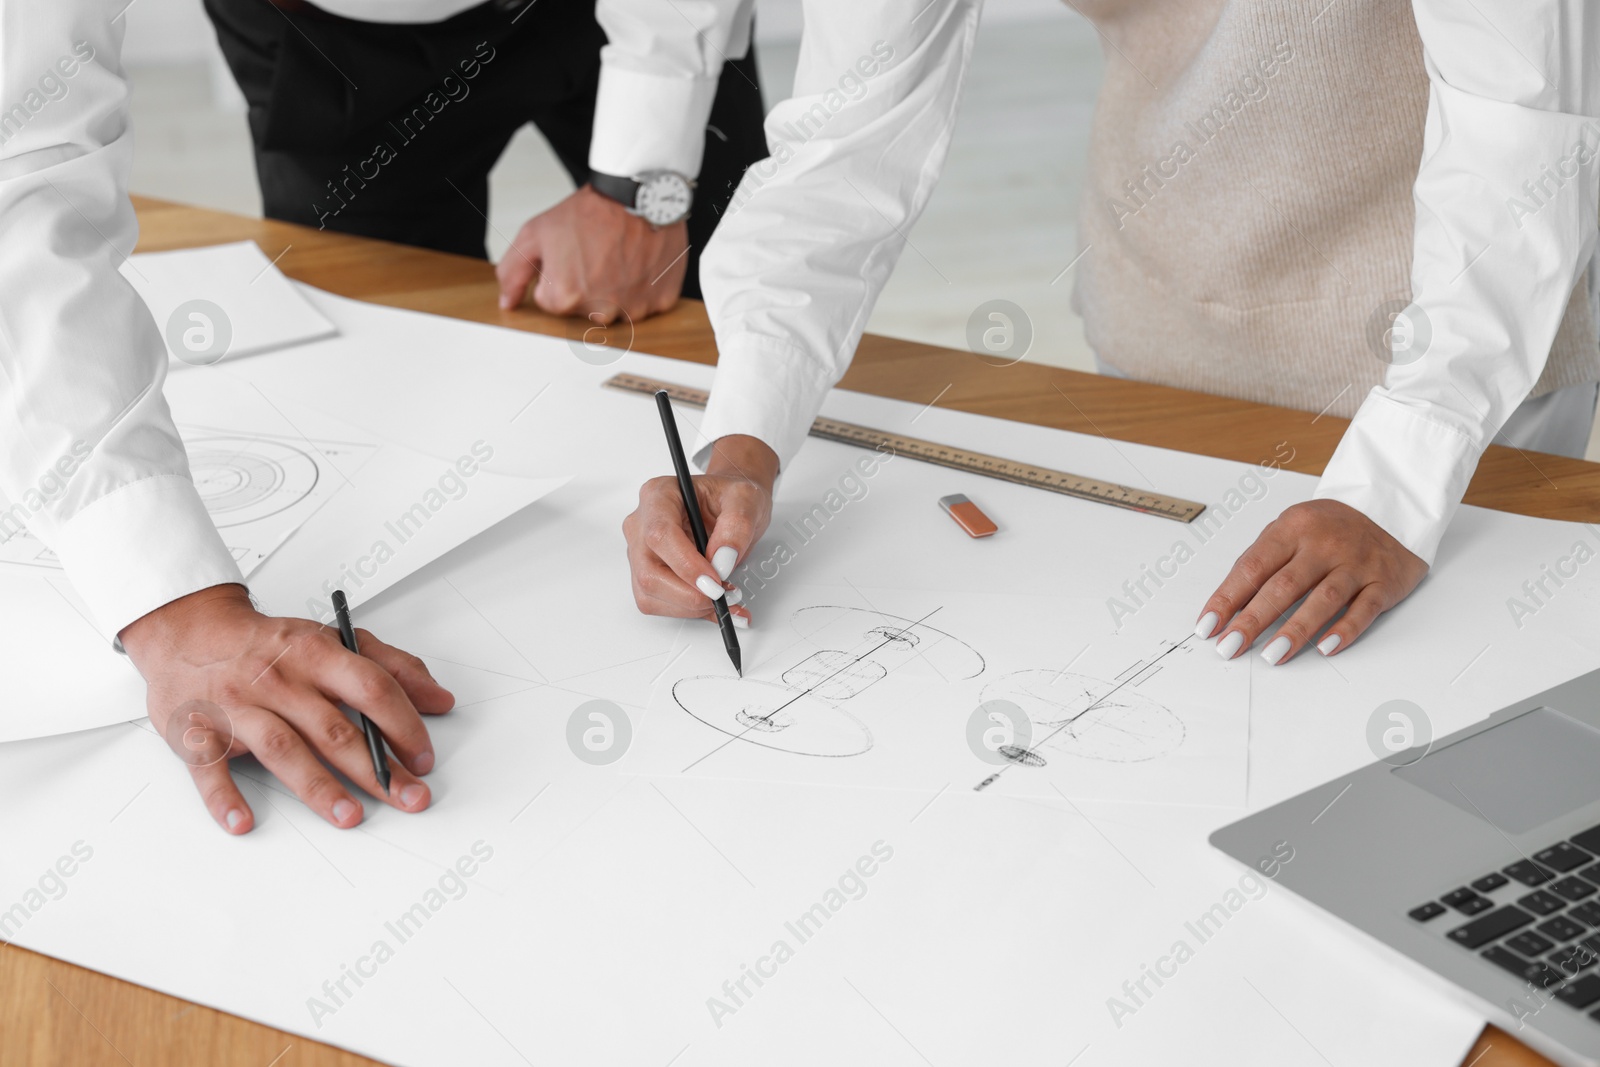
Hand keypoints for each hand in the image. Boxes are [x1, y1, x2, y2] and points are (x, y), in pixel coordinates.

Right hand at [120, 584, 454, 834]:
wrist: (189, 630)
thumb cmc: (270, 645)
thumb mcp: (334, 641)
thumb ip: (393, 667)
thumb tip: (440, 699)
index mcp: (316, 654)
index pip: (372, 688)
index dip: (403, 724)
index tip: (423, 758)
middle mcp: (278, 679)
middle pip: (333, 728)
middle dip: (375, 769)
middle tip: (408, 798)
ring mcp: (236, 706)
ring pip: (282, 748)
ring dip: (317, 786)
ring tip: (350, 815)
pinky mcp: (197, 732)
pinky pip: (208, 766)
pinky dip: (223, 796)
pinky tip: (243, 821)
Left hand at [495, 185, 687, 322]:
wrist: (639, 194)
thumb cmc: (590, 211)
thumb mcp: (536, 233)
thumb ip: (513, 273)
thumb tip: (508, 303)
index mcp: (565, 298)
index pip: (551, 301)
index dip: (558, 274)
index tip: (572, 254)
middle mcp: (600, 312)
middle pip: (583, 310)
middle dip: (586, 286)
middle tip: (596, 254)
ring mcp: (634, 310)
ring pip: (616, 309)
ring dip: (616, 289)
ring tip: (619, 256)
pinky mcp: (661, 302)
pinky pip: (647, 303)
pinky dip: (643, 286)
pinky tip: (639, 262)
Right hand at [623, 435, 777, 622]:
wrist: (729, 505)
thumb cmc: (730, 497)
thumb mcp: (746, 499)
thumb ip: (737, 525)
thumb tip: (723, 559)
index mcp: (659, 495)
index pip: (660, 535)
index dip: (686, 564)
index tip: (715, 581)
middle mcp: (642, 523)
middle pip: (649, 571)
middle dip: (688, 594)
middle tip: (723, 595)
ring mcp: (640, 551)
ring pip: (649, 593)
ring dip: (690, 605)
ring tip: (725, 597)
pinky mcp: (648, 574)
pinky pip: (658, 602)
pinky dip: (689, 610)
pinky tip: (713, 603)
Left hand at [1195, 499, 1427, 664]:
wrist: (1390, 513)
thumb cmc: (1329, 528)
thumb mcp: (1291, 529)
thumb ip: (1262, 560)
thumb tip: (1228, 604)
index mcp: (1293, 528)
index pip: (1253, 567)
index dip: (1227, 598)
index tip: (1209, 626)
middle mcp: (1324, 544)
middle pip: (1283, 585)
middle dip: (1253, 620)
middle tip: (1231, 646)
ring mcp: (1356, 562)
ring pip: (1323, 598)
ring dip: (1296, 629)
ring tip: (1272, 654)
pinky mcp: (1383, 581)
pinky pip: (1364, 608)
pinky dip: (1345, 629)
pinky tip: (1325, 647)